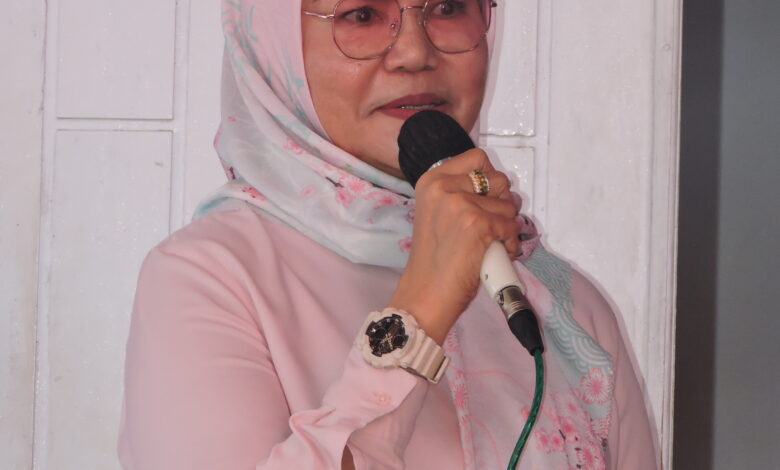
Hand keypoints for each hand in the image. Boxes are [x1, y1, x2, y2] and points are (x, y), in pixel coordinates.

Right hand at [389, 148, 519, 344]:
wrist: (426, 292)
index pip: (477, 157)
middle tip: (491, 223)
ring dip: (507, 225)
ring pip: (509, 204)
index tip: (486, 198)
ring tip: (490, 242)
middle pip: (497, 178)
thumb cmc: (434, 259)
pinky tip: (495, 253)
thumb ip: (459, 194)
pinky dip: (510, 242)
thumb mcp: (438, 213)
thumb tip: (502, 189)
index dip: (489, 178)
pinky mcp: (478, 223)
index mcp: (431, 180)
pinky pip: (511, 225)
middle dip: (502, 202)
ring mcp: (460, 203)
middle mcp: (443, 186)